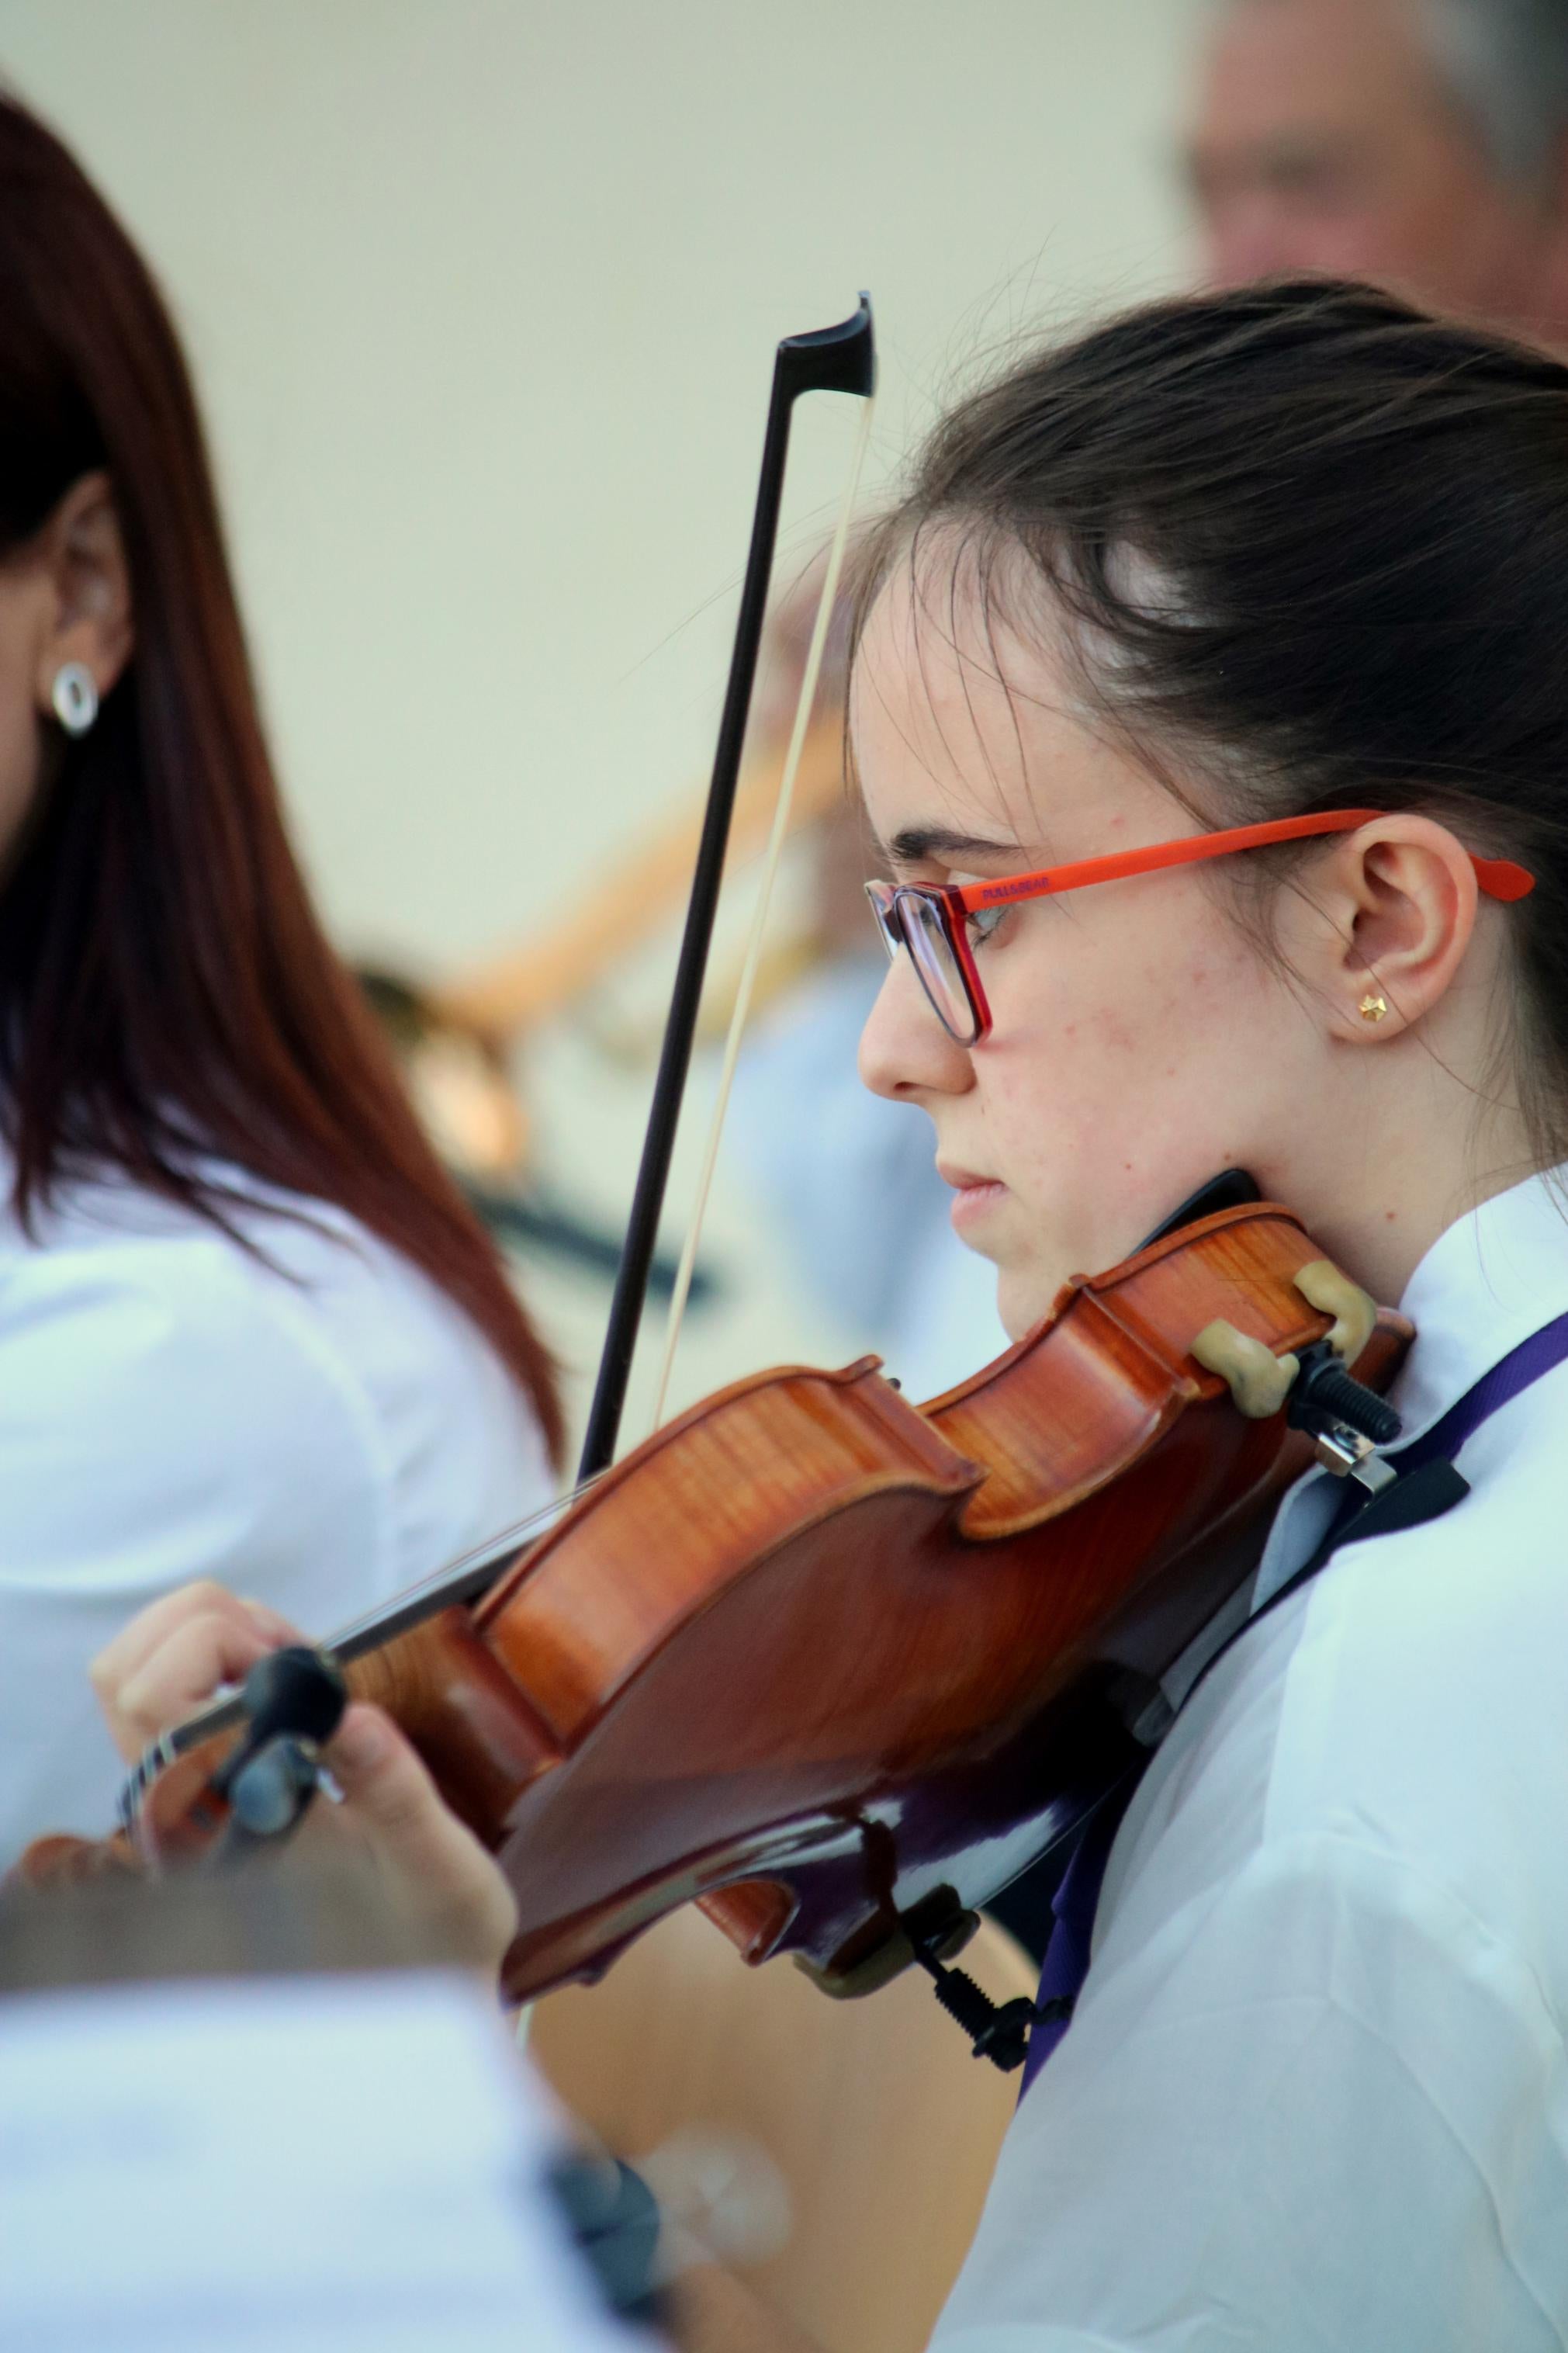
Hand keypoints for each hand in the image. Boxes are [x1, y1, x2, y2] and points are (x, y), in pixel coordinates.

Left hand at [90, 1581, 519, 1974]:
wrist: (412, 1983)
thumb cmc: (428, 1930)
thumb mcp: (438, 1866)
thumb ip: (394, 1794)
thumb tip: (350, 1717)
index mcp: (230, 1831)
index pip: (155, 1704)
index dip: (217, 1647)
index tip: (299, 1660)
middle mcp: (185, 1815)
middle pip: (125, 1673)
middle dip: (207, 1624)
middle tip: (290, 1651)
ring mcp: (182, 1798)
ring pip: (129, 1674)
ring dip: (202, 1632)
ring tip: (286, 1657)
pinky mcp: (194, 1783)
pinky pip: (160, 1686)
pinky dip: (209, 1651)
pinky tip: (278, 1672)